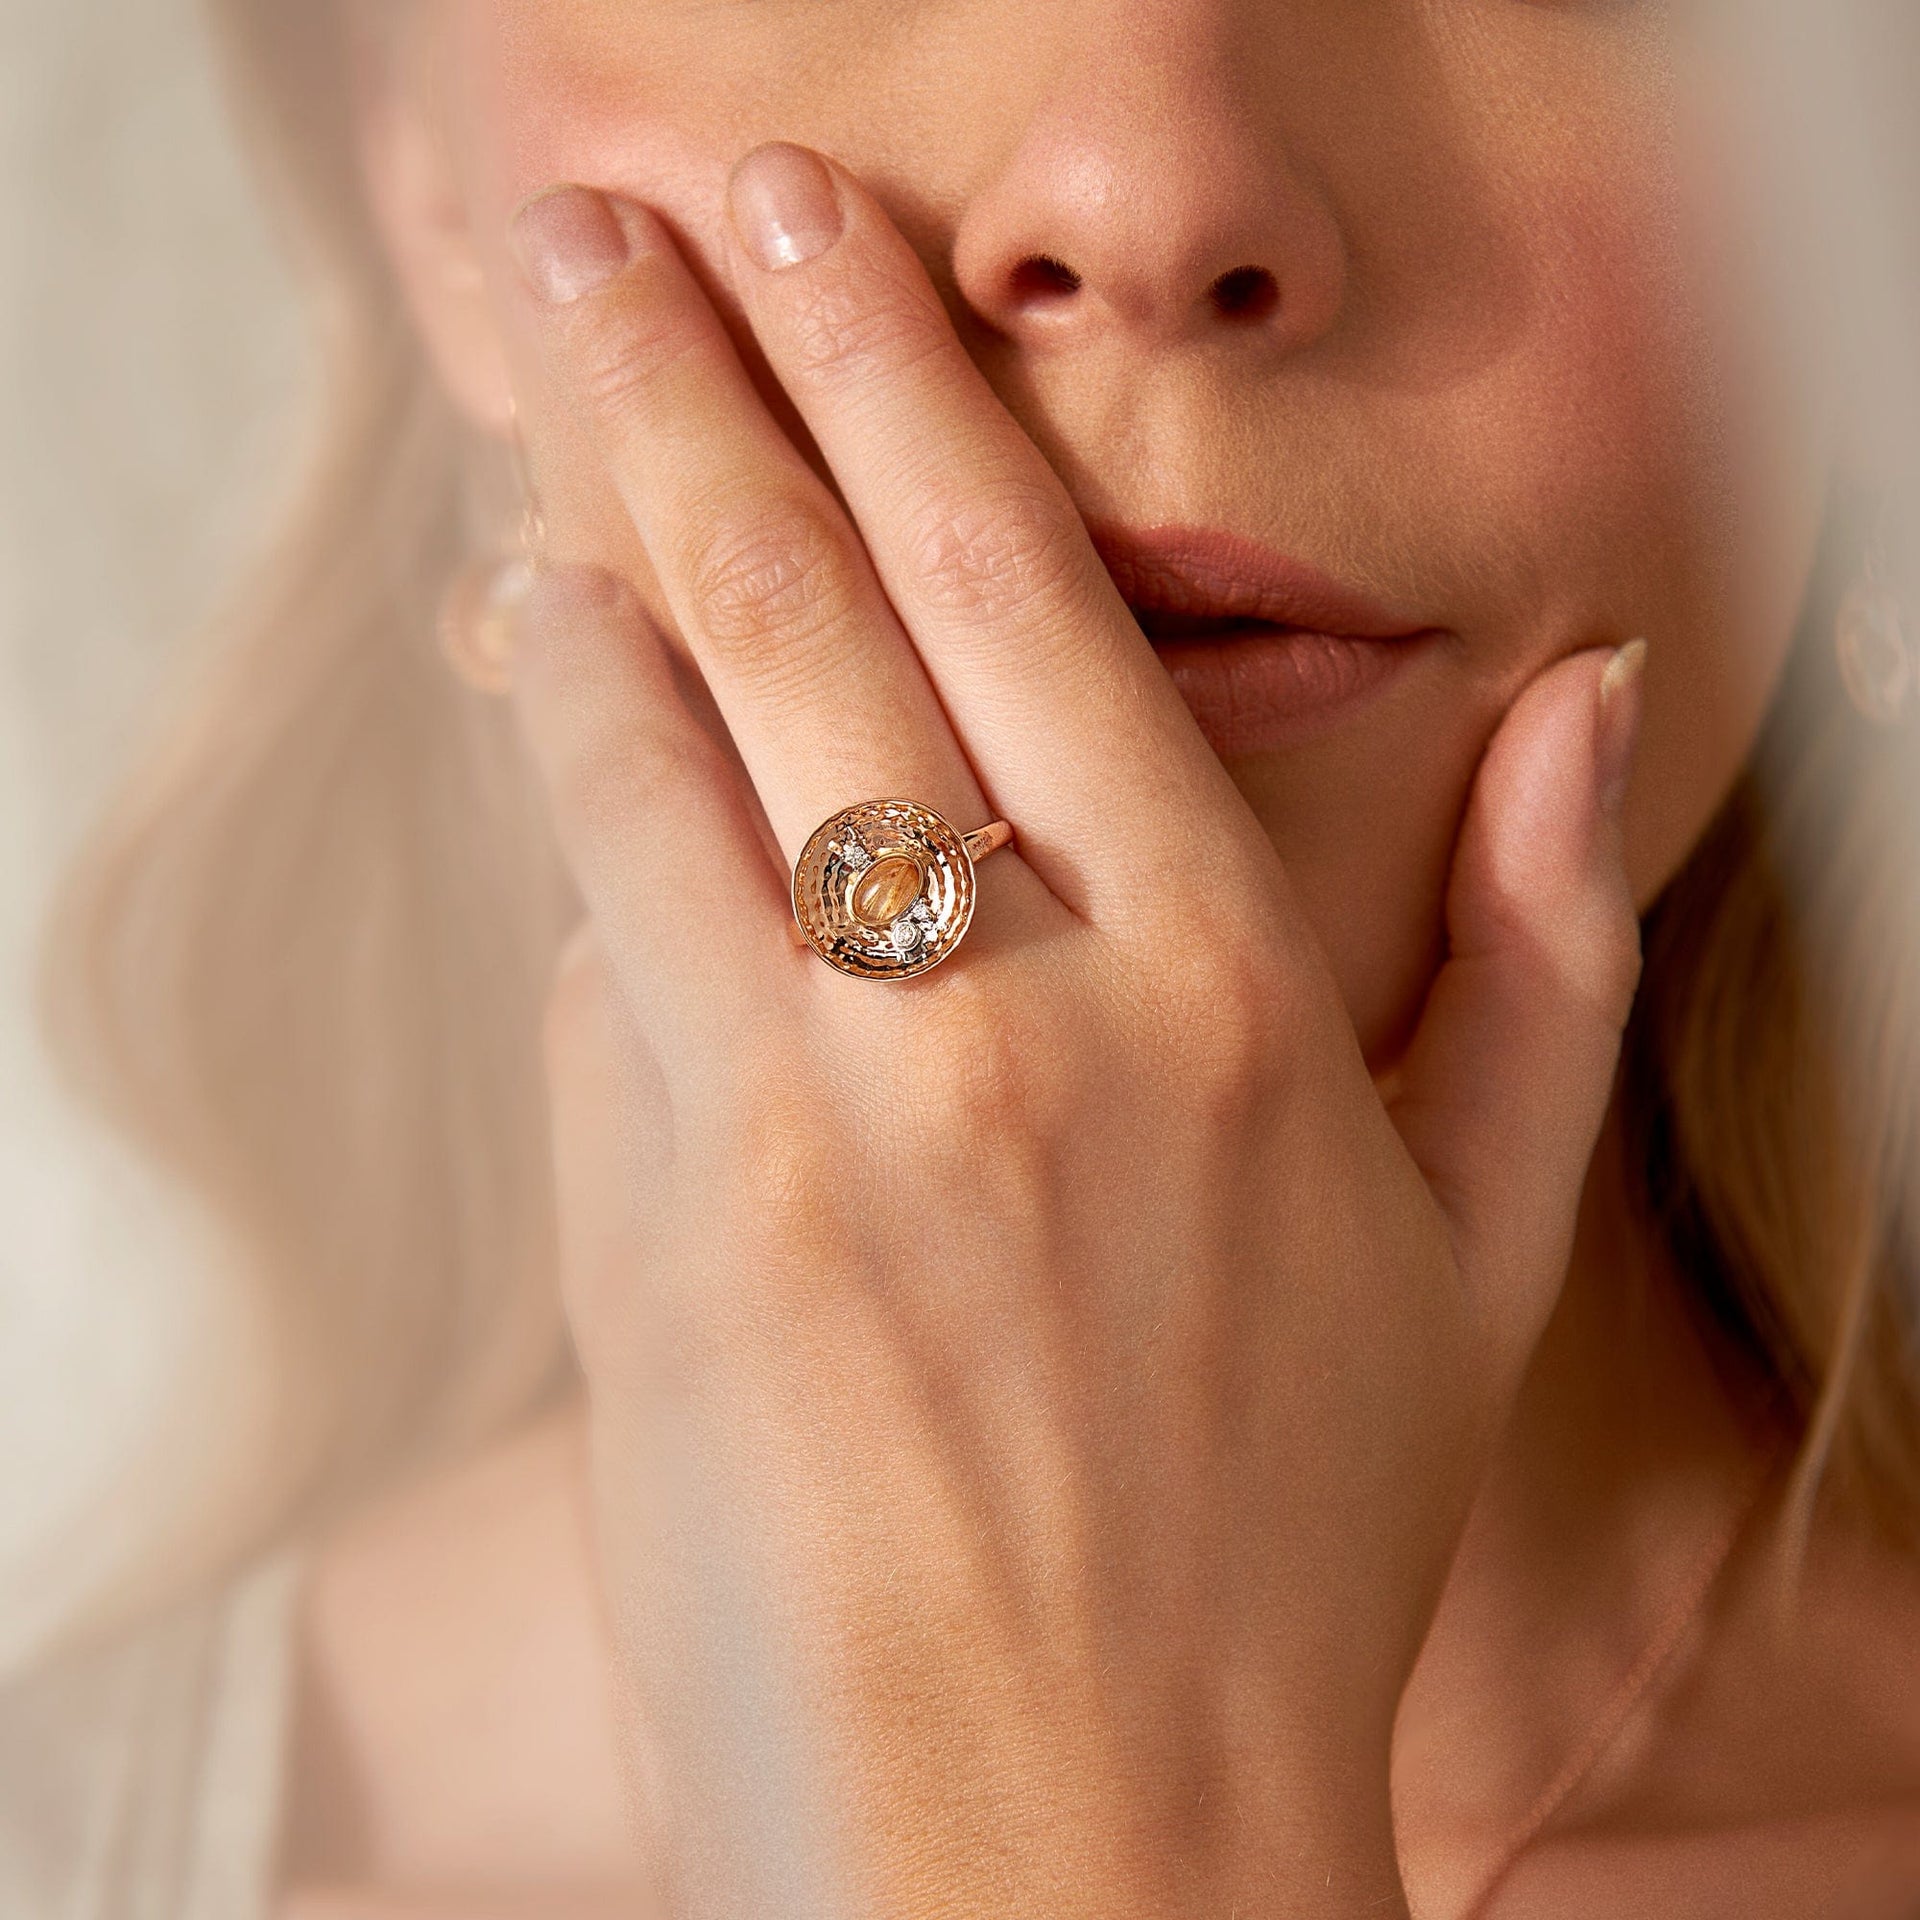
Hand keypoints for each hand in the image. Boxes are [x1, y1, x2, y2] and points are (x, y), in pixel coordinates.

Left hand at [501, 144, 1643, 1918]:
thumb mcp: (1474, 1249)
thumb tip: (1581, 701)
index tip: (815, 241)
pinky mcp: (665, 1230)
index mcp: (1231, 996)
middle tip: (599, 232)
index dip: (902, 382)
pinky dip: (565, 815)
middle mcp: (1026, 1019)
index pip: (1031, 590)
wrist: (1067, 1826)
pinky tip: (551, 711)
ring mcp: (821, 1118)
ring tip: (540, 446)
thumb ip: (1546, 951)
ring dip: (581, 570)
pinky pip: (588, 959)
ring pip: (653, 751)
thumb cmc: (1273, 1540)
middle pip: (811, 605)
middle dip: (690, 377)